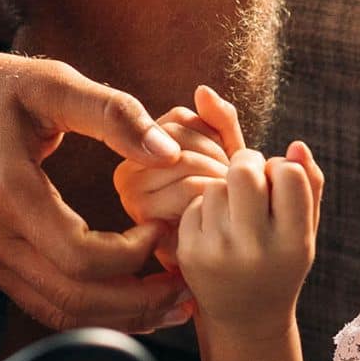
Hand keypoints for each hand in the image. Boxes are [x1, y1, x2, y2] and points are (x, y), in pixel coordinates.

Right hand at [0, 47, 189, 331]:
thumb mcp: (50, 81)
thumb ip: (112, 113)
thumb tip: (168, 152)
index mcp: (5, 191)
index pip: (80, 257)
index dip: (133, 255)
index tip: (163, 227)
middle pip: (73, 299)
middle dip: (138, 302)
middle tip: (185, 286)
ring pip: (57, 311)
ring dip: (117, 316)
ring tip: (165, 300)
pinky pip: (41, 300)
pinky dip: (88, 307)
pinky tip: (123, 293)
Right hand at [113, 107, 230, 261]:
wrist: (232, 270)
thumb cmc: (230, 208)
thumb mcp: (226, 155)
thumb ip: (219, 122)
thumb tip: (203, 91)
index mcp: (140, 148)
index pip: (181, 118)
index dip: (214, 138)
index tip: (226, 165)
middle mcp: (126, 171)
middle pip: (181, 138)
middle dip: (218, 160)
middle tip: (232, 188)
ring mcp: (131, 196)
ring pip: (186, 162)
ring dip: (219, 181)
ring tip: (227, 204)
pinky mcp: (146, 221)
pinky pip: (190, 191)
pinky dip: (215, 201)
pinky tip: (217, 220)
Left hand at [175, 103, 324, 343]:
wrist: (246, 316)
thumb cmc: (281, 260)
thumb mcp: (305, 229)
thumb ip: (309, 184)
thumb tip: (296, 146)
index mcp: (294, 242)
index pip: (289, 174)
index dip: (282, 168)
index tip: (279, 183)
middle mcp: (257, 249)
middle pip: (244, 170)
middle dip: (247, 163)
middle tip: (250, 177)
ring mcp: (219, 252)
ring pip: (217, 184)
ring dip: (226, 188)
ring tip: (236, 211)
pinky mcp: (190, 253)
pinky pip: (195, 203)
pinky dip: (206, 208)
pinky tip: (216, 227)